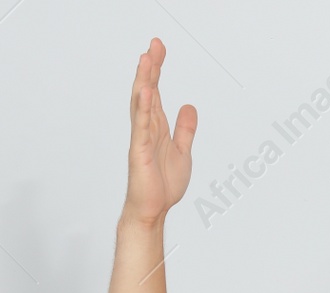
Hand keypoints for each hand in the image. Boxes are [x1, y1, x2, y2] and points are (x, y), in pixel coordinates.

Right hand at [124, 37, 196, 225]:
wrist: (153, 210)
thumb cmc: (162, 186)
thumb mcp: (183, 151)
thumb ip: (185, 129)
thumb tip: (189, 106)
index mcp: (156, 127)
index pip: (155, 92)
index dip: (157, 69)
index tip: (159, 48)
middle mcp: (146, 128)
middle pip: (147, 91)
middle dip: (150, 67)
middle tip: (154, 44)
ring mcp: (141, 139)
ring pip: (141, 104)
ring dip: (143, 80)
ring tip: (146, 59)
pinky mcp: (139, 151)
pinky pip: (141, 126)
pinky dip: (143, 108)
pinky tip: (145, 91)